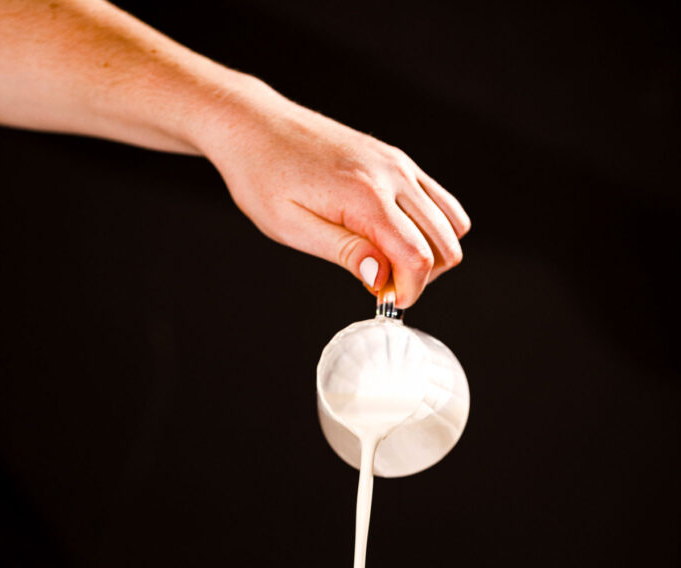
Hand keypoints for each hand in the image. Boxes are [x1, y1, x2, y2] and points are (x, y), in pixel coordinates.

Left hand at [197, 78, 470, 308]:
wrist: (254, 126)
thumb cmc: (263, 176)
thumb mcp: (293, 228)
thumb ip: (345, 252)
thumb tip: (382, 278)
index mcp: (366, 195)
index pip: (417, 257)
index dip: (409, 291)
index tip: (384, 302)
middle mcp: (392, 174)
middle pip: (445, 243)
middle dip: (421, 276)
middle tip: (381, 284)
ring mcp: (399, 164)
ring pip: (451, 222)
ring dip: (430, 253)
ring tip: (388, 262)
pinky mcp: (397, 160)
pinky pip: (439, 201)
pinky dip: (429, 228)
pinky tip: (393, 238)